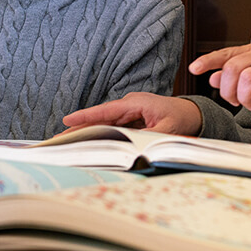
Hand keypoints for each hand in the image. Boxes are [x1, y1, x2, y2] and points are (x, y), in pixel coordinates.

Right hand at [61, 93, 203, 135]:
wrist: (191, 113)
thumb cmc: (181, 117)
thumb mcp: (168, 129)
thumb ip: (150, 137)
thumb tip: (134, 148)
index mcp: (137, 103)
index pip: (107, 110)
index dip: (87, 115)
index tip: (68, 119)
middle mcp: (129, 104)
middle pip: (100, 117)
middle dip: (80, 126)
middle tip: (59, 137)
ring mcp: (128, 110)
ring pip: (103, 122)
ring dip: (87, 131)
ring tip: (67, 141)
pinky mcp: (130, 118)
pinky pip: (111, 126)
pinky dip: (99, 133)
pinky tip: (87, 142)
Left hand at [188, 44, 250, 112]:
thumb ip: (234, 71)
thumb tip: (212, 77)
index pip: (225, 53)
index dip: (208, 61)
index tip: (194, 68)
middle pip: (232, 68)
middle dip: (228, 90)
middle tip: (235, 101)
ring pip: (247, 78)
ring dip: (244, 97)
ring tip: (250, 104)